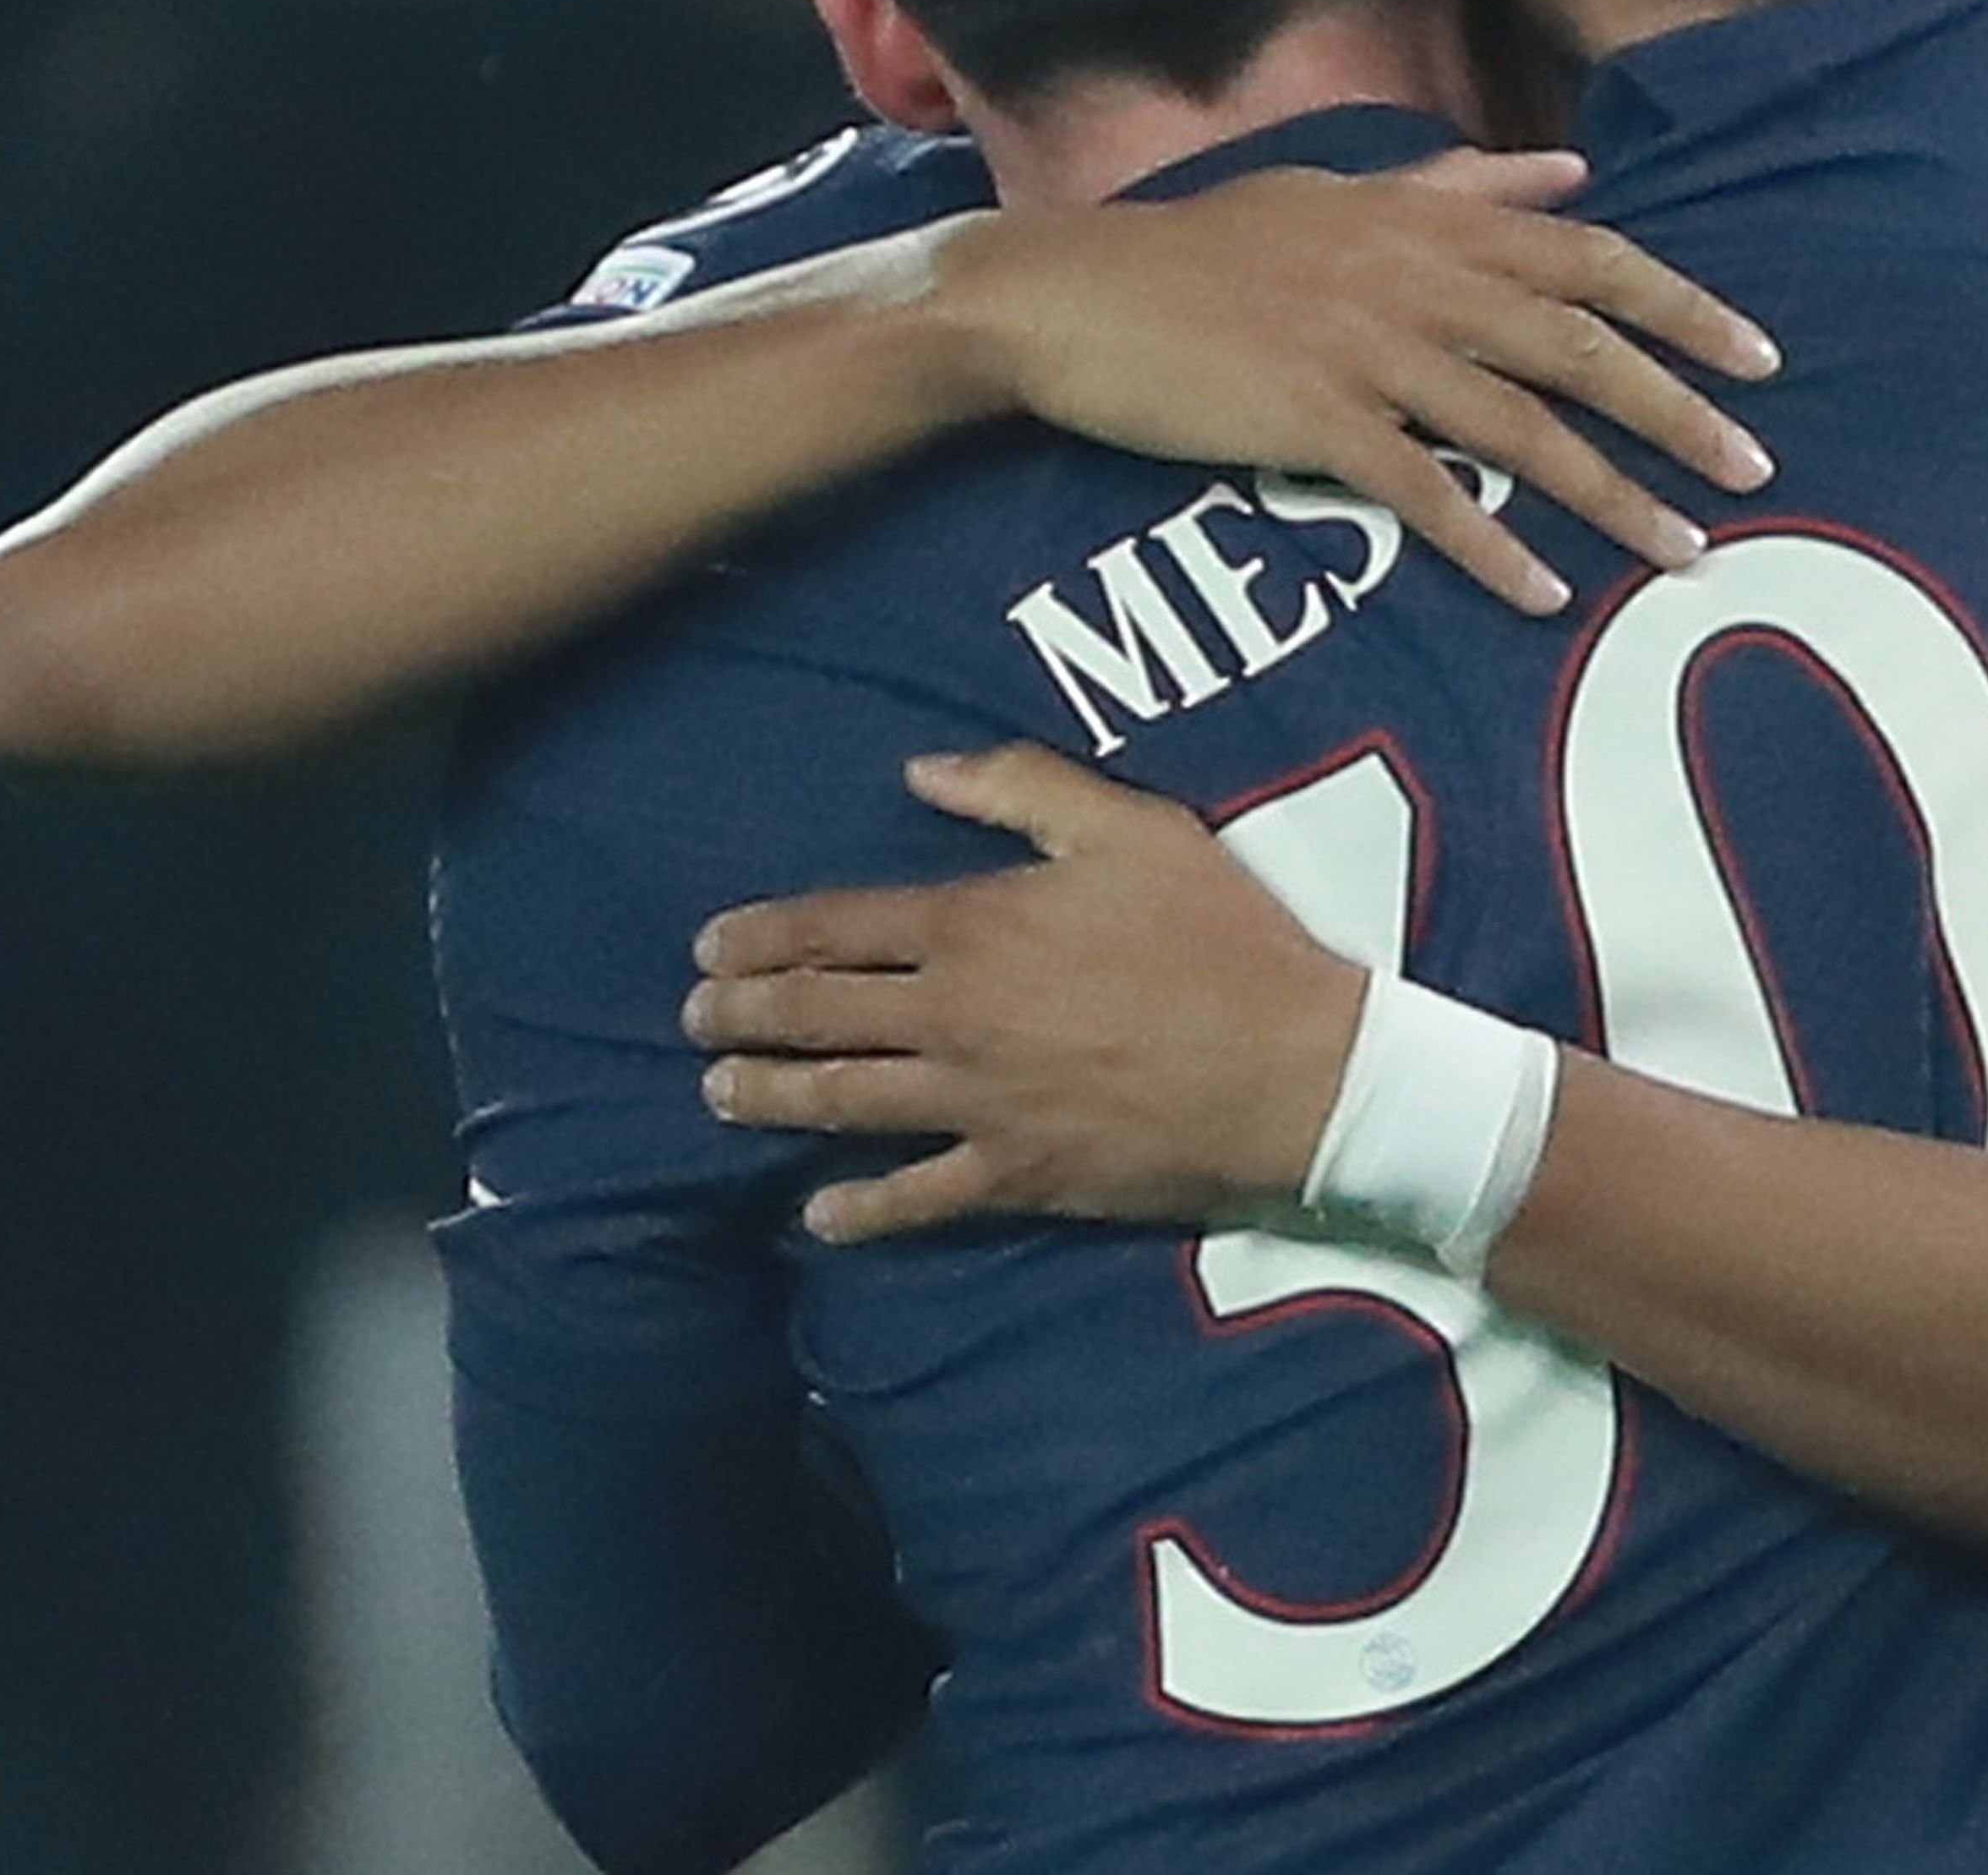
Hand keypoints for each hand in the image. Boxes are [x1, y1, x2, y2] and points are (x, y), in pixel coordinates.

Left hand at [684, 745, 1364, 1244]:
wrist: (1293, 1070)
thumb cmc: (1220, 937)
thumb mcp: (1132, 828)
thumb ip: (1021, 788)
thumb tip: (920, 773)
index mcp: (976, 926)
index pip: (838, 928)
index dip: (765, 937)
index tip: (709, 948)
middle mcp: (955, 1016)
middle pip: (819, 1015)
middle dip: (743, 1015)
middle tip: (694, 1020)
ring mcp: (978, 1103)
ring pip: (845, 1101)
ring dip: (770, 1097)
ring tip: (718, 1093)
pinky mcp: (1015, 1174)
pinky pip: (918, 1197)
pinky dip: (860, 1210)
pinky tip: (817, 1215)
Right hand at [935, 149, 1776, 614]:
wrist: (1067, 295)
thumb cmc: (1201, 249)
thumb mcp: (1337, 193)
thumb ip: (1461, 184)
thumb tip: (1570, 174)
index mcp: (1427, 219)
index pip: (1589, 258)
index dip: (1682, 308)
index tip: (1758, 360)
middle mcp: (1414, 278)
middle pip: (1579, 346)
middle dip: (1678, 412)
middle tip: (1753, 471)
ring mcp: (1365, 349)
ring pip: (1521, 428)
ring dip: (1611, 496)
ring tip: (1681, 551)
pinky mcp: (1311, 419)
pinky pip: (1423, 491)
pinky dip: (1489, 543)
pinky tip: (1540, 593)